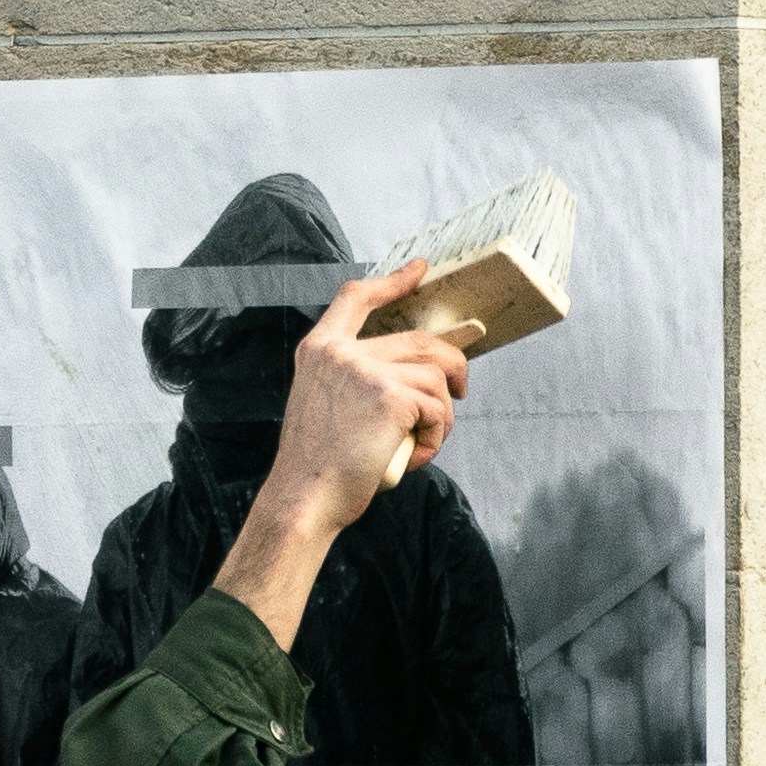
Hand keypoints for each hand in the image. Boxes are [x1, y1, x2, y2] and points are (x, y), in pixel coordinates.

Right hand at [209, 269, 472, 649]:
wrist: (305, 496)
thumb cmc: (317, 464)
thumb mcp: (324, 403)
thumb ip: (356, 378)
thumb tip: (415, 374)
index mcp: (319, 350)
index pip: (356, 298)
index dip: (392, 282)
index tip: (419, 270)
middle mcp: (341, 352)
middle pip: (419, 340)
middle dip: (451, 362)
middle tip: (460, 389)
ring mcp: (366, 371)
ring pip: (435, 376)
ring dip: (440, 415)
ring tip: (421, 442)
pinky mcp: (391, 397)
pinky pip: (437, 408)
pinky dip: (435, 436)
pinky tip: (413, 455)